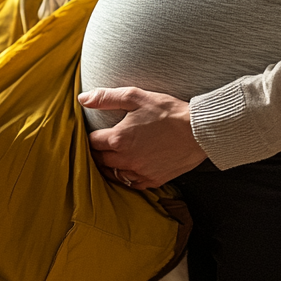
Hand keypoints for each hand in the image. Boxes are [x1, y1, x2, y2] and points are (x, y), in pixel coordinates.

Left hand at [78, 87, 206, 188]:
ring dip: (111, 165)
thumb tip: (82, 99)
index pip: (92, 141)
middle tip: (102, 144)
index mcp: (118, 139)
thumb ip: (107, 98)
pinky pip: (132, 184)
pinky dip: (128, 176)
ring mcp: (139, 172)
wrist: (198, 131)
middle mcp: (126, 159)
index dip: (91, 136)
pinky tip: (132, 166)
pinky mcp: (153, 180)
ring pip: (114, 174)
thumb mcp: (136, 97)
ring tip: (114, 156)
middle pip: (100, 160)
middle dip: (99, 152)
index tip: (95, 132)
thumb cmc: (168, 111)